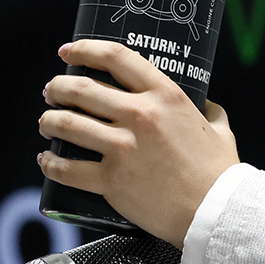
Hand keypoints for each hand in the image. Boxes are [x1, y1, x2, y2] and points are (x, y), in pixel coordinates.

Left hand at [38, 39, 238, 247]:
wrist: (216, 214)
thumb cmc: (219, 172)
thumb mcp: (219, 128)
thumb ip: (209, 111)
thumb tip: (207, 104)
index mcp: (164, 96)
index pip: (116, 57)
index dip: (84, 50)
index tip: (68, 52)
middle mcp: (140, 115)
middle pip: (82, 89)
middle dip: (58, 87)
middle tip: (51, 90)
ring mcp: (123, 148)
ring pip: (68, 124)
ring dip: (49, 120)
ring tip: (45, 123)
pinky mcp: (113, 181)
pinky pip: (69, 169)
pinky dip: (51, 163)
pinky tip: (47, 160)